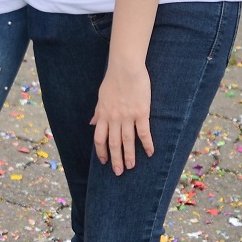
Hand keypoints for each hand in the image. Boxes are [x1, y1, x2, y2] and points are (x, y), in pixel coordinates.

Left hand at [90, 60, 152, 176]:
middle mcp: (114, 118)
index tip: (103, 161)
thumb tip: (92, 124)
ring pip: (127, 141)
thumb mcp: (101, 97)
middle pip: (113, 143)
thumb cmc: (113, 81)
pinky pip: (144, 132)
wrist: (125, 68)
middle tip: (118, 172)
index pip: (99, 138)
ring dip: (129, 156)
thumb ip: (98, 112)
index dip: (101, 151)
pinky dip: (147, 144)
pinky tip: (150, 153)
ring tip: (131, 167)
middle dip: (115, 159)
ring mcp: (127, 116)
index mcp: (103, 115)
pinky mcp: (141, 113)